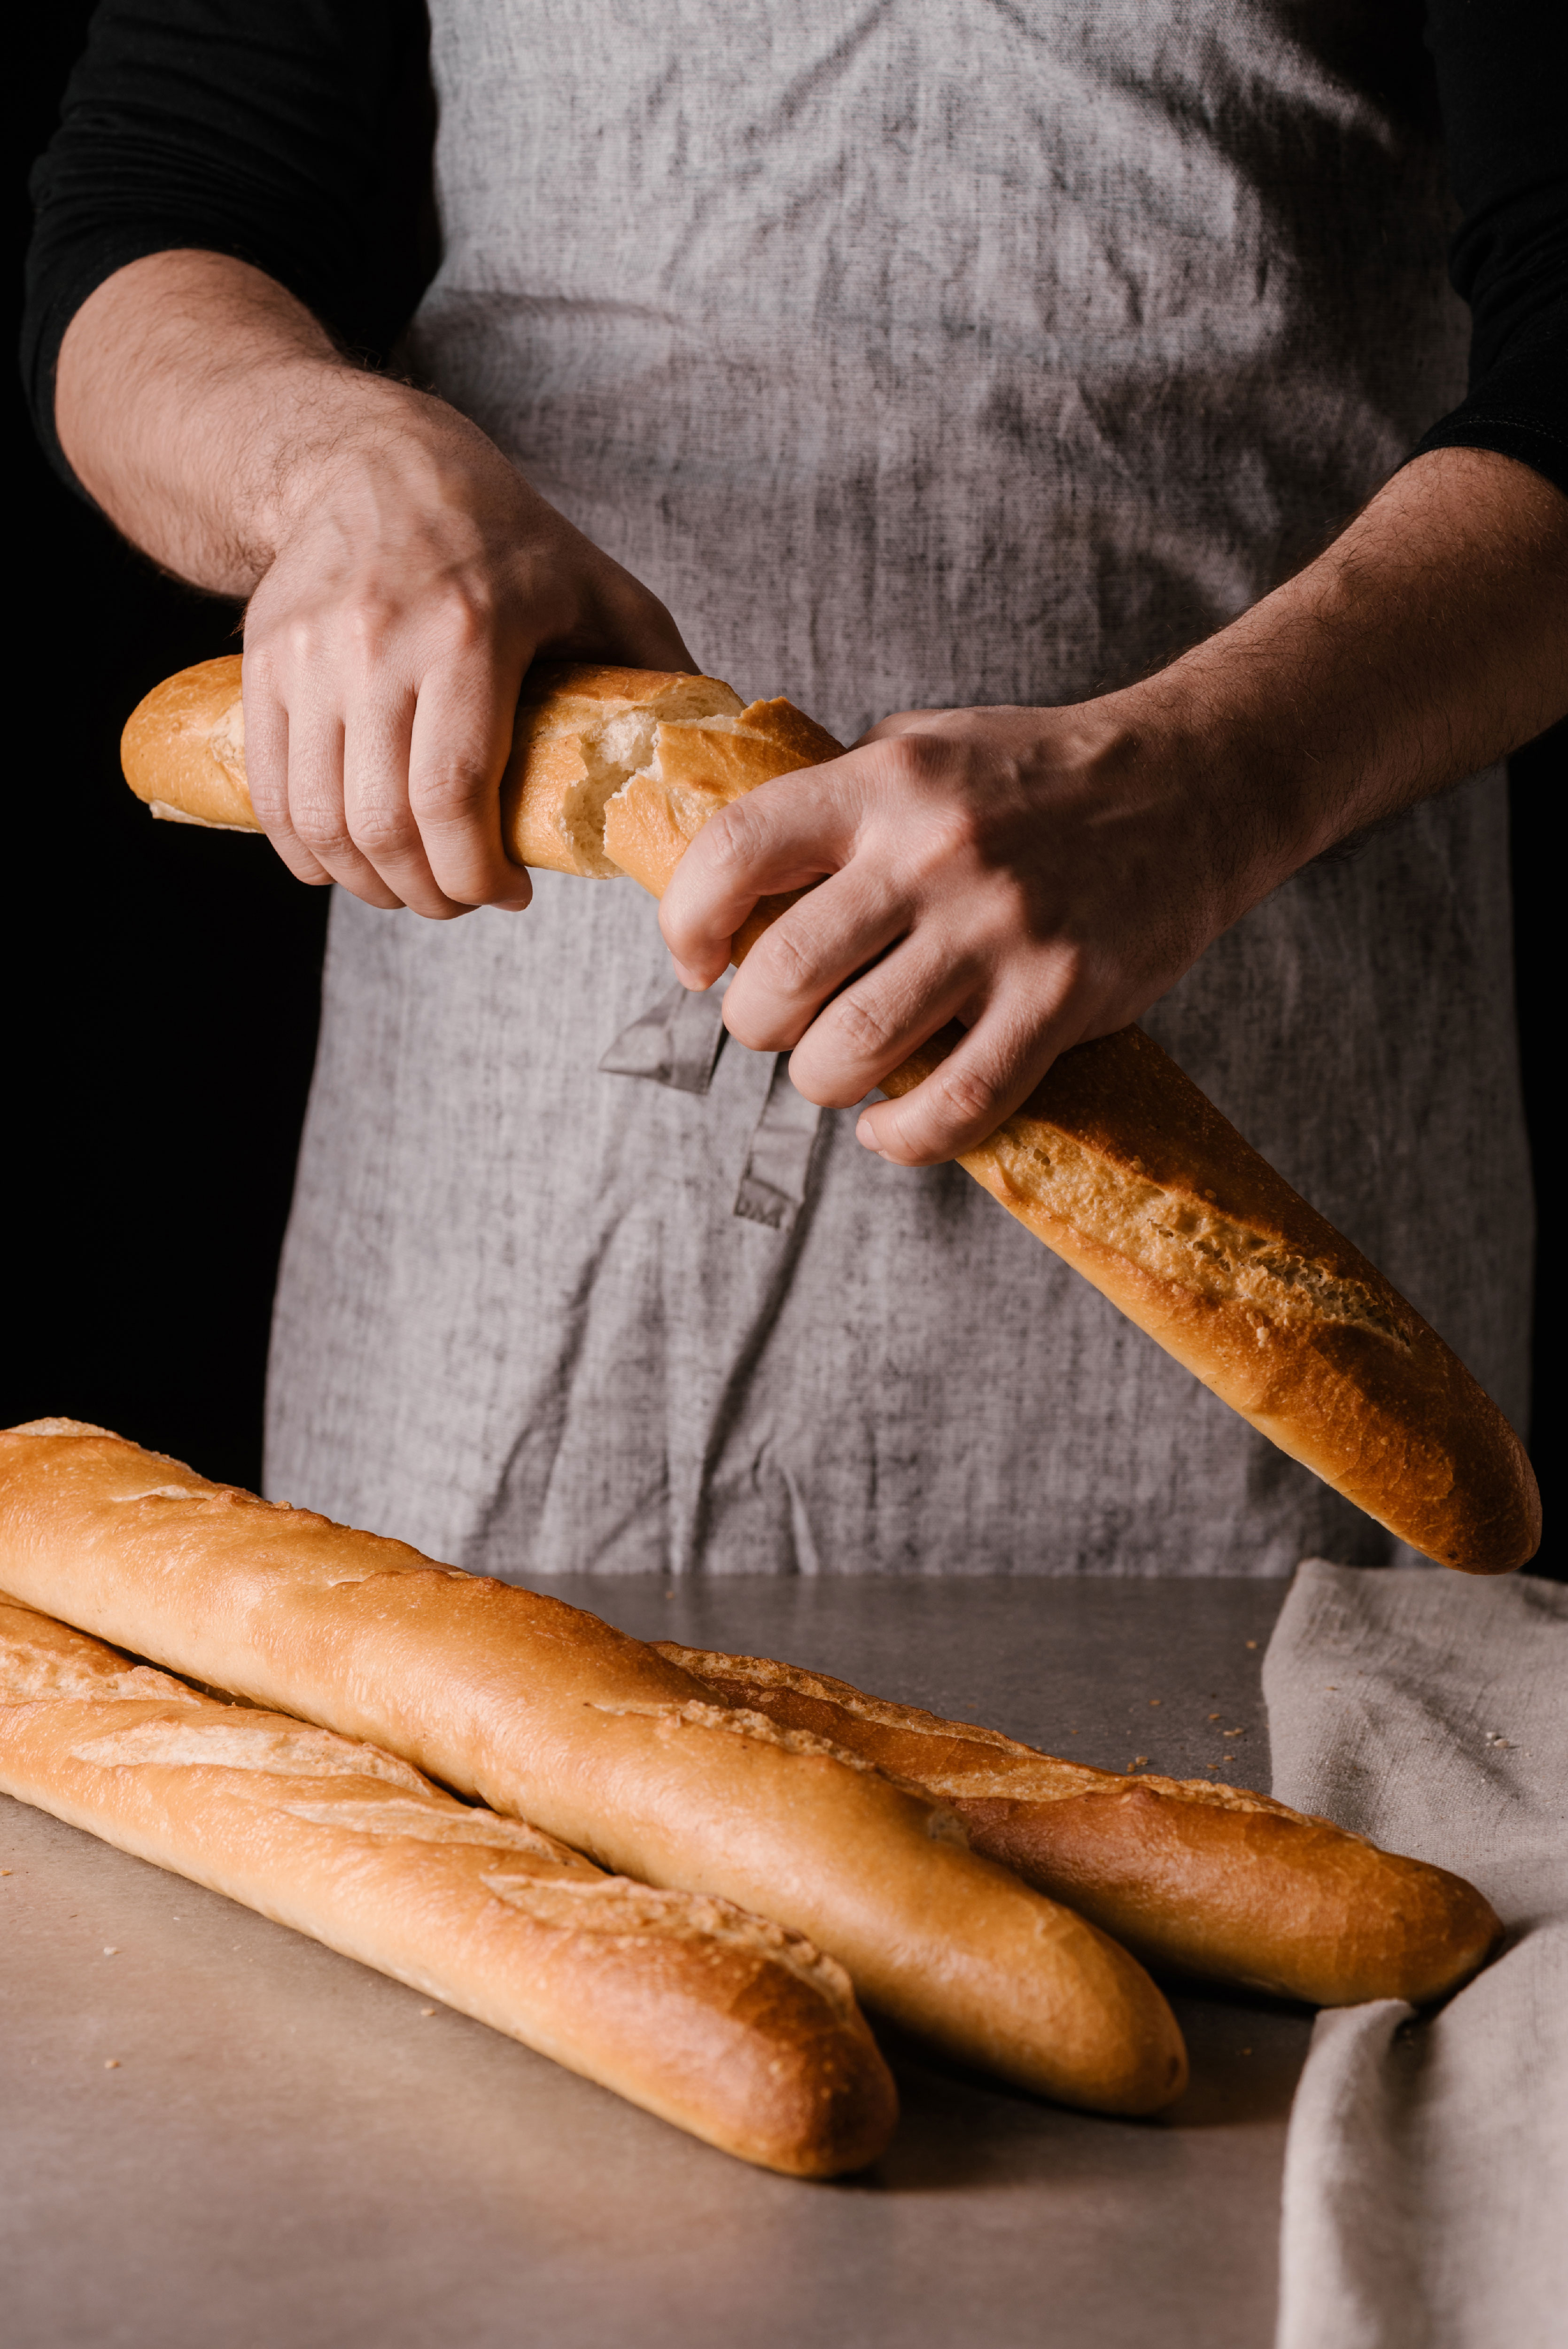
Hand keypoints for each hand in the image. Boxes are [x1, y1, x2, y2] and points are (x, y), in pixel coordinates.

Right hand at [56, 251, 692, 918]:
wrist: (372, 461)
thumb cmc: (498, 532)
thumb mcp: (596, 584)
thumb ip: (654, 665)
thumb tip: (704, 750)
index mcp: (469, 635)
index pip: (451, 800)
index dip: (476, 875)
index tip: (509, 895)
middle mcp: (378, 646)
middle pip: (383, 825)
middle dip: (426, 894)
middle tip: (460, 899)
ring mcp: (310, 657)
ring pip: (321, 820)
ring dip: (365, 882)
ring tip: (409, 885)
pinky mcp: (264, 663)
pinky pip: (271, 789)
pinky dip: (305, 849)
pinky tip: (347, 861)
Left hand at [660, 443, 1567, 1165]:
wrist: (1192, 785)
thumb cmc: (1036, 777)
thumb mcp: (923, 750)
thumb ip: (835, 809)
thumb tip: (735, 889)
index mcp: (885, 783)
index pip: (735, 854)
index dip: (687, 923)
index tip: (696, 961)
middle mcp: (934, 854)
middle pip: (783, 974)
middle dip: (756, 1022)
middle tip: (777, 1024)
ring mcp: (1000, 930)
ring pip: (855, 1049)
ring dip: (822, 1081)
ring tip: (836, 1070)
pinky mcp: (1062, 997)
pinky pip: (956, 1103)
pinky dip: (902, 1137)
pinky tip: (888, 1128)